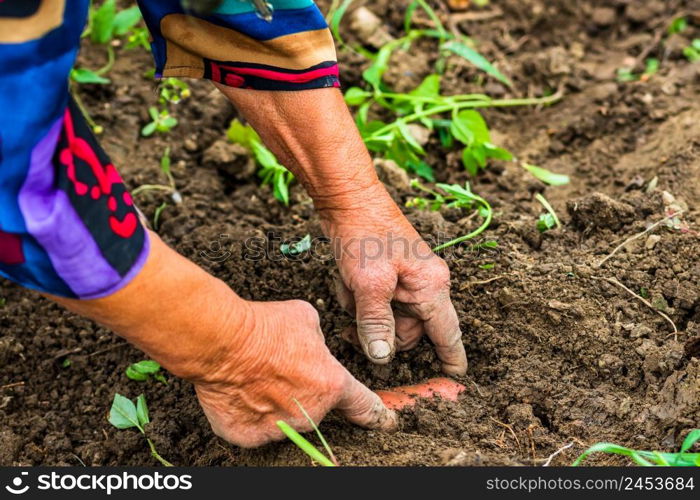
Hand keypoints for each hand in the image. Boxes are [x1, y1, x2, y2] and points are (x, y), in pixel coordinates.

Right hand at [193, 299, 397, 447]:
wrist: (221, 340)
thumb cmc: (264, 327)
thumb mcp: (307, 320)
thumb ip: (319, 342)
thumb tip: (313, 348)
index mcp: (331, 385)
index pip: (364, 406)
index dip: (377, 415)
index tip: (386, 421)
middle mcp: (309, 414)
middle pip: (313, 408)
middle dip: (302, 392)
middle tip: (279, 369)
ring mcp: (278, 429)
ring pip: (283, 419)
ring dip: (275, 402)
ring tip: (256, 375)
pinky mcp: (248, 436)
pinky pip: (255, 428)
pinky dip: (249, 413)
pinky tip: (241, 390)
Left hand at [321, 185, 467, 375]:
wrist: (347, 199)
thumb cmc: (364, 234)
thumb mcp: (369, 283)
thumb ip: (376, 322)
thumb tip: (382, 357)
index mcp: (432, 286)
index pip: (448, 333)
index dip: (451, 358)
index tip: (455, 378)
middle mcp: (425, 285)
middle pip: (409, 332)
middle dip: (381, 332)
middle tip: (353, 330)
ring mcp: (406, 280)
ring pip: (388, 319)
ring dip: (364, 313)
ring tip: (349, 291)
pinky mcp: (387, 276)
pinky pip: (375, 303)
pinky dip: (358, 299)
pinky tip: (347, 281)